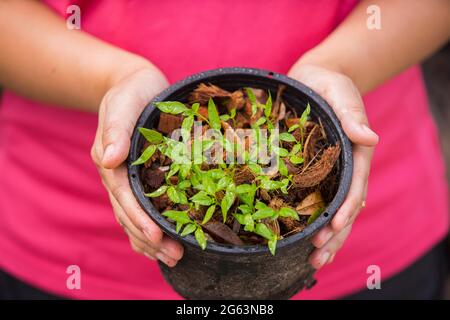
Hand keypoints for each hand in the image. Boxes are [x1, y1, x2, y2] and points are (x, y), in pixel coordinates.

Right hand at [91, 66, 183, 266]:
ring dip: (151, 240)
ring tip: (174, 258)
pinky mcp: (141, 179)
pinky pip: (142, 209)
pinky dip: (151, 228)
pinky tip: (164, 241)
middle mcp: (117, 177)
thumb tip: (109, 160)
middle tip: (175, 256)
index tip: (157, 236)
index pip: (124, 197)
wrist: (134, 85)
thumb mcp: (122, 105)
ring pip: (135, 217)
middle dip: (150, 238)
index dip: (139, 218)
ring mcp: (128, 180)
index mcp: (111, 163)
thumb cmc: (130, 93)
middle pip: (129, 214)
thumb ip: (115, 130)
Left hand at [288, 63, 378, 268]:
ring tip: (314, 261)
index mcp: (355, 153)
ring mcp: (330, 174)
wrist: (315, 80)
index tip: (334, 226)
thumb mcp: (341, 94)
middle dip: (334, 234)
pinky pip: (316, 201)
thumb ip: (352, 114)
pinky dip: (313, 222)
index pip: (354, 186)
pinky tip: (303, 240)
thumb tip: (370, 138)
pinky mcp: (314, 173)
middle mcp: (346, 169)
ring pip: (332, 211)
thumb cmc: (330, 85)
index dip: (346, 208)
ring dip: (326, 237)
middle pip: (345, 207)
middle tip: (318, 257)